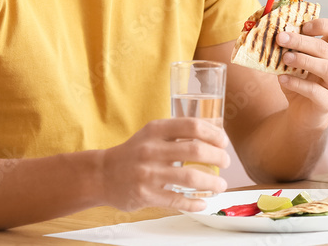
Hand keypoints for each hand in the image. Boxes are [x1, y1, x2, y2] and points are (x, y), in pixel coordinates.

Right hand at [99, 118, 229, 211]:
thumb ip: (175, 133)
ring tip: (220, 186)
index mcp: (155, 130)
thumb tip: (212, 136)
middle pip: (195, 150)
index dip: (213, 133)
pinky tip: (203, 202)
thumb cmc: (133, 153)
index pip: (191, 125)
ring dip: (212, 183)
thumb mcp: (150, 134)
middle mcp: (151, 149)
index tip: (223, 142)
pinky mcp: (145, 195)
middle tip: (225, 162)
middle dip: (218, 157)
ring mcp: (148, 173)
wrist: (102, 174)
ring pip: (190, 177)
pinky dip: (195, 203)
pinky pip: (177, 201)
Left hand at [276, 18, 327, 129]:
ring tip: (284, 58)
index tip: (303, 26)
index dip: (324, 24)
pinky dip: (297, 83)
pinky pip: (314, 90)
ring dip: (303, 60)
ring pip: (326, 68)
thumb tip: (273, 30)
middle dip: (301, 41)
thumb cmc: (298, 79)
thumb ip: (288, 46)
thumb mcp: (293, 59)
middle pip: (325, 48)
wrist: (300, 111)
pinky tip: (282, 79)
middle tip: (280, 38)